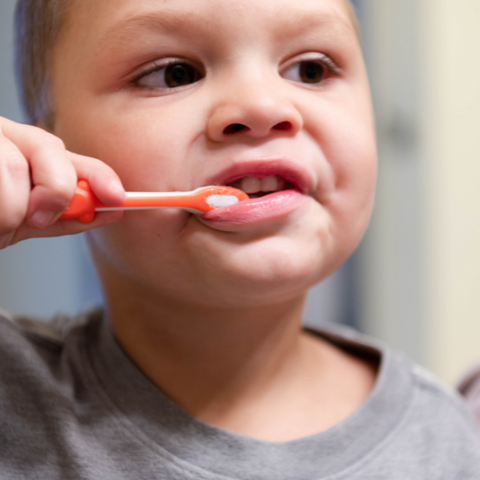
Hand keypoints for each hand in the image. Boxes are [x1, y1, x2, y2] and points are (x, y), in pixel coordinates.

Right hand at [0, 116, 124, 249]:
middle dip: (52, 193)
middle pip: (50, 151)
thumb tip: (109, 211)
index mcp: (27, 151)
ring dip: (9, 212)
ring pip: (13, 167)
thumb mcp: (25, 219)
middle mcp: (6, 136)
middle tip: (33, 219)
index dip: (99, 175)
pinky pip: (1, 179)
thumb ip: (65, 214)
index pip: (71, 157)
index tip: (117, 198)